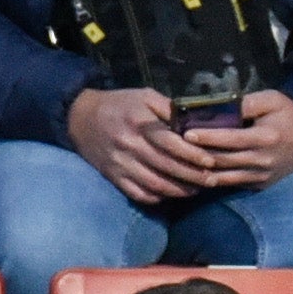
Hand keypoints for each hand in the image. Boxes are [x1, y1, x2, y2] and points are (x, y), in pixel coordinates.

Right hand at [68, 86, 222, 207]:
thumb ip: (169, 108)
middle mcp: (130, 145)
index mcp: (139, 122)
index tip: (210, 161)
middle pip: (166, 165)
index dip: (192, 154)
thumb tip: (196, 121)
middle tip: (212, 180)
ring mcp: (120, 164)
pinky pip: (137, 193)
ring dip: (178, 190)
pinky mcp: (113, 176)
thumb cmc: (120, 104)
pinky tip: (171, 195)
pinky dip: (156, 197)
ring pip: (154, 184)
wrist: (80, 117)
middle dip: (192, 175)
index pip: (170, 143)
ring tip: (197, 189)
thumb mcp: (144, 96)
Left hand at [184, 91, 292, 182]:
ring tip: (181, 162)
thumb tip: (218, 107)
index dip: (206, 137)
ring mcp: (261, 176)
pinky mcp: (259, 184)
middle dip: (196, 154)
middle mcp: (262, 160)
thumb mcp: (272, 100)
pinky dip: (213, 179)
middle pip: (221, 160)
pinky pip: (231, 184)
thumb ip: (246, 103)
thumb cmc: (289, 114)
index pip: (229, 139)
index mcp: (265, 138)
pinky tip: (197, 172)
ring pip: (222, 177)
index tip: (185, 133)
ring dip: (201, 171)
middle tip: (175, 147)